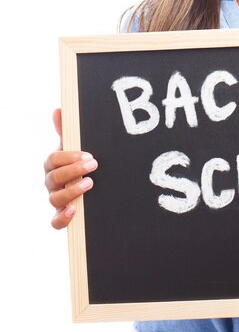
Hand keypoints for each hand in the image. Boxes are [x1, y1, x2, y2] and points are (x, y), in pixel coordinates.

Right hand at [43, 109, 97, 228]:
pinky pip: (55, 222)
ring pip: (55, 199)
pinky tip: (75, 210)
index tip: (89, 155)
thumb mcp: (75, 146)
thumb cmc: (80, 162)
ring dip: (72, 192)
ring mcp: (56, 199)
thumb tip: (59, 109)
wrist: (93, 186)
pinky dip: (63, 218)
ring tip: (90, 184)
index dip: (69, 157)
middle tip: (94, 164)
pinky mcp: (62, 215)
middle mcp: (51, 183)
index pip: (53, 159)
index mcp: (53, 165)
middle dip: (74, 170)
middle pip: (54, 178)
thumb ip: (68, 130)